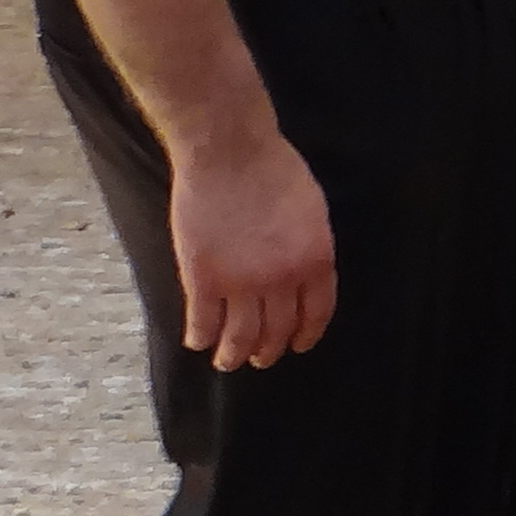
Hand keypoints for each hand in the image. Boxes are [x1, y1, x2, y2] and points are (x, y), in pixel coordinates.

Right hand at [169, 127, 337, 370]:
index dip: (306, 334)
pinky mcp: (203, 279)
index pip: (316, 312)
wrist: (230, 153)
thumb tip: (304, 274)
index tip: (298, 345)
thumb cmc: (274, 169)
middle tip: (261, 358)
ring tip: (228, 362)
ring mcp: (240, 283)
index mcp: (315, 260)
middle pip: (277, 331)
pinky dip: (201, 337)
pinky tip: (199, 341)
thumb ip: (308, 246)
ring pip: (240, 337)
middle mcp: (281, 280)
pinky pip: (203, 322)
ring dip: (233, 355)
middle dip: (269, 350)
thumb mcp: (311, 210)